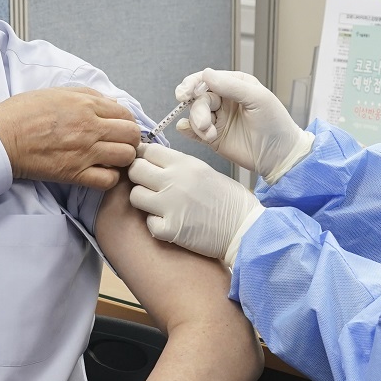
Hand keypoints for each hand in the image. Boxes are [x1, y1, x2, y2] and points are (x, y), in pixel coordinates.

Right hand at [0, 87, 139, 189]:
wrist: (2, 136)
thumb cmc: (24, 112)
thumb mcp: (58, 92)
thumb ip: (87, 96)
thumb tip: (109, 103)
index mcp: (87, 105)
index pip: (126, 114)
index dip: (126, 122)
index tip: (119, 128)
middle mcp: (91, 127)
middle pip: (132, 135)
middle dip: (129, 139)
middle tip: (118, 143)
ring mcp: (85, 152)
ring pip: (126, 157)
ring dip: (122, 158)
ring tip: (110, 158)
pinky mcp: (75, 173)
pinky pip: (108, 180)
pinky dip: (109, 178)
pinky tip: (99, 172)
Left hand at [128, 143, 260, 266]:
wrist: (245, 228)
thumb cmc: (229, 200)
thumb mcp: (204, 171)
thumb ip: (178, 165)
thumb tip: (151, 161)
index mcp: (185, 163)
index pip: (148, 150)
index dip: (144, 157)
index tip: (145, 164)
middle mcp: (174, 181)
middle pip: (135, 170)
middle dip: (138, 176)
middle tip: (148, 185)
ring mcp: (170, 205)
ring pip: (135, 196)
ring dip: (143, 200)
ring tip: (157, 205)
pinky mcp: (170, 229)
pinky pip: (147, 223)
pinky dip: (156, 224)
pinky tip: (169, 223)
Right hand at [175, 69, 313, 183]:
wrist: (280, 156)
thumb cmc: (275, 123)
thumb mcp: (258, 99)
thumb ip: (232, 86)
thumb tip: (206, 74)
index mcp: (234, 84)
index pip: (207, 79)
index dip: (193, 84)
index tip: (185, 94)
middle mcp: (223, 99)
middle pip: (198, 98)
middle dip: (198, 111)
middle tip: (204, 123)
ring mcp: (217, 118)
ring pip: (194, 115)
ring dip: (197, 124)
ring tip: (210, 134)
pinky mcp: (212, 137)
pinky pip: (193, 131)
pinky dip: (188, 131)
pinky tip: (189, 132)